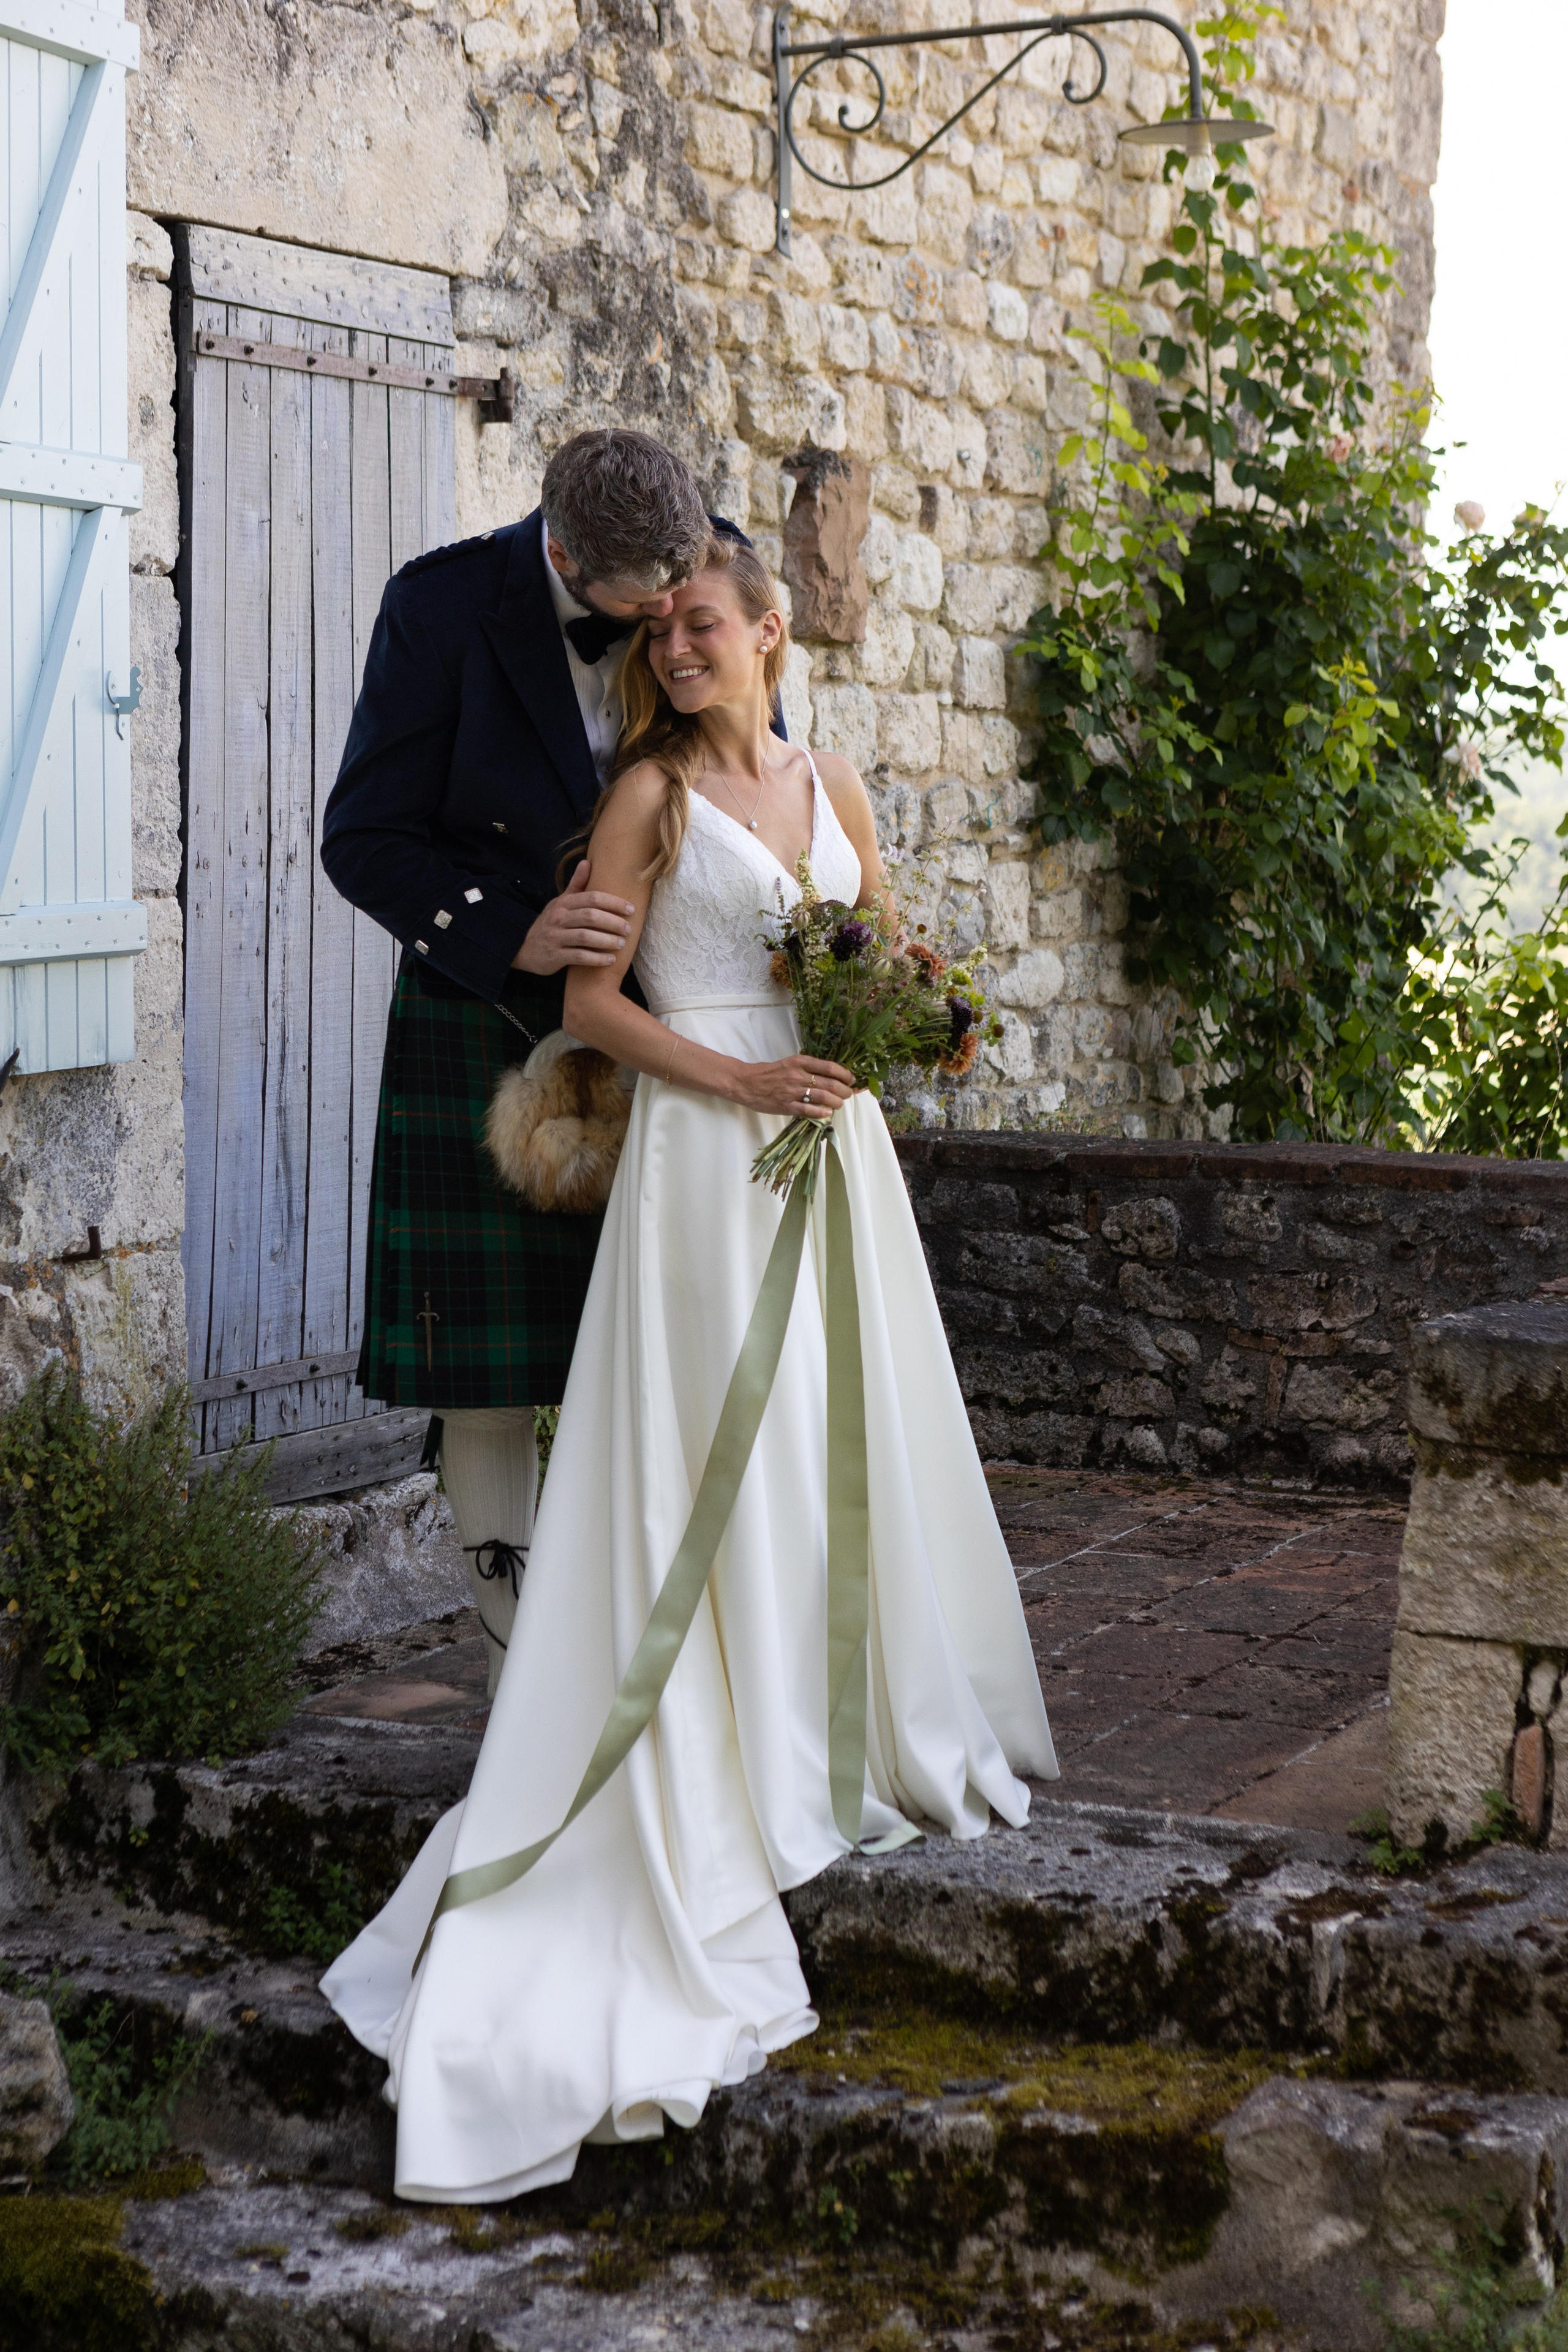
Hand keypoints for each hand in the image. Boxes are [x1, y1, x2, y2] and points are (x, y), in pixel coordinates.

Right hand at [512, 861, 634, 973]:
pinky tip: (610, 959)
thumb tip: (587, 862)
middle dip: (613, 922)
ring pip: (586, 937)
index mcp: (563, 903)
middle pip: (590, 916)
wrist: (526, 949)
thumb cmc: (551, 923)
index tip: (630, 909)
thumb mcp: (561, 902)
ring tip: (622, 944)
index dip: (613, 902)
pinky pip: (579, 956)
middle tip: (628, 929)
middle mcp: (558, 918)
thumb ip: (576, 885)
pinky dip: (597, 958)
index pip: (591, 898)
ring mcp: (556, 937)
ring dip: (607, 940)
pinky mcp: (555, 956)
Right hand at [727, 1054, 856, 1119]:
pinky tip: (827, 1113)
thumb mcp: (790, 1063)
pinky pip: (808, 1110)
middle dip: (845, 1090)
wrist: (746, 1082)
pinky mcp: (786, 1106)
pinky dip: (821, 1112)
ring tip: (839, 1104)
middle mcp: (798, 1075)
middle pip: (831, 1083)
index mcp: (800, 1062)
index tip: (851, 1079)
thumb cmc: (769, 1073)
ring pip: (823, 1097)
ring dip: (836, 1102)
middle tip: (848, 1094)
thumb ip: (808, 1067)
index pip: (830, 1067)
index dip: (845, 1074)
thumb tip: (830, 1075)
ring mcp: (792, 1091)